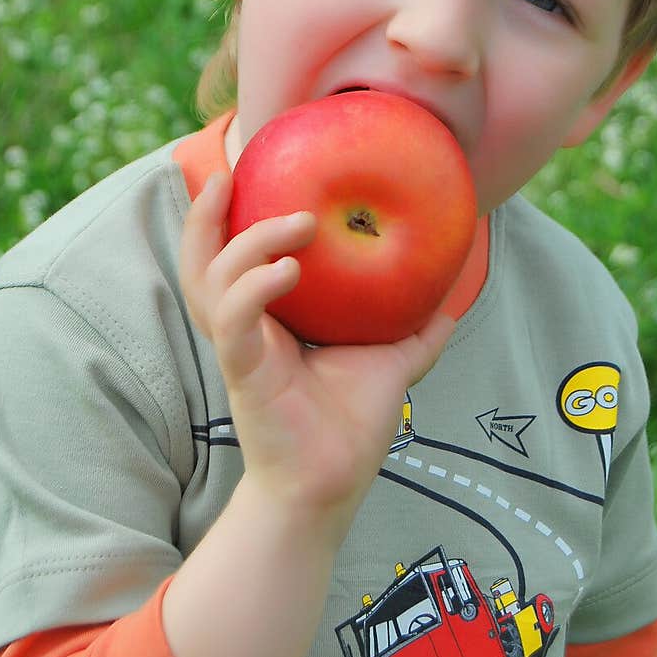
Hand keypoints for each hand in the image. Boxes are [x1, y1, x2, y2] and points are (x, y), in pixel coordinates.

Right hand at [179, 171, 453, 534]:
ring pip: (211, 281)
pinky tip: (288, 268)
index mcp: (267, 319)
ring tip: (296, 220)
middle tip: (231, 172)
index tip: (245, 169)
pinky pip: (235, 322)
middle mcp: (244, 328)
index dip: (226, 214)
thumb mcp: (391, 362)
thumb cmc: (350, 426)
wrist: (331, 488)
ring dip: (246, 241)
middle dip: (205, 215)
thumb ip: (417, 327)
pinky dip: (254, 287)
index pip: (231, 256)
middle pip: (201, 259)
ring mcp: (240, 349)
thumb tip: (456, 292)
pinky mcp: (244, 373)